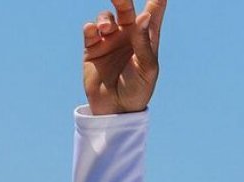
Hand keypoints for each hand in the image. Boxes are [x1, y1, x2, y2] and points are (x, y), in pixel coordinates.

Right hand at [82, 0, 166, 114]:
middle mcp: (128, 35)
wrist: (116, 109)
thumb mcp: (146, 68)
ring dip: (104, 18)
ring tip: (106, 29)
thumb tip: (144, 15)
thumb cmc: (138, 90)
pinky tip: (95, 32)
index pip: (153, 12)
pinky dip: (90, 28)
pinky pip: (89, 30)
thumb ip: (144, 42)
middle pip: (125, 7)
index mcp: (146, 38)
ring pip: (105, 16)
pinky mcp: (93, 48)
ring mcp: (109, 40)